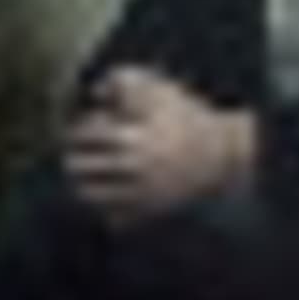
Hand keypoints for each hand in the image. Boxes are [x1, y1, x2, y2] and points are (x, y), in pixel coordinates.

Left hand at [63, 65, 256, 228]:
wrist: (223, 155)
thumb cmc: (188, 118)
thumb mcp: (159, 89)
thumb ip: (123, 81)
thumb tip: (96, 91)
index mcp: (128, 136)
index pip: (81, 134)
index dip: (79, 127)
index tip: (87, 126)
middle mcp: (128, 168)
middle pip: (76, 166)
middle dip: (75, 156)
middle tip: (79, 151)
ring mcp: (137, 193)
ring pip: (88, 195)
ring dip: (83, 181)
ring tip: (92, 173)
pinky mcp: (147, 212)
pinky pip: (112, 219)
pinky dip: (106, 209)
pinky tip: (115, 194)